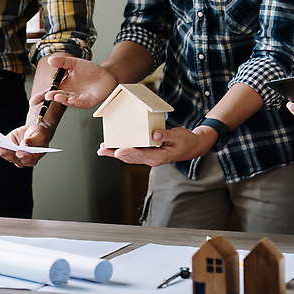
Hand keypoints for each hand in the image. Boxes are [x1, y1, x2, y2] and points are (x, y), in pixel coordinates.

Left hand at [0, 124, 52, 167]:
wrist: (34, 131)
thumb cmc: (39, 135)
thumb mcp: (40, 135)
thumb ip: (34, 141)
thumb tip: (25, 145)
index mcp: (32, 157)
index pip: (28, 159)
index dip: (23, 156)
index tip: (19, 152)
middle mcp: (20, 158)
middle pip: (12, 157)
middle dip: (4, 153)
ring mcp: (11, 154)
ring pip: (0, 153)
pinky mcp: (4, 149)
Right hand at [30, 55, 117, 109]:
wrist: (106, 74)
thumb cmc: (90, 71)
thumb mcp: (74, 63)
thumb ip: (62, 62)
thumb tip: (50, 60)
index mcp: (64, 86)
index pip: (50, 92)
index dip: (41, 96)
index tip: (33, 101)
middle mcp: (69, 94)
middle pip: (57, 98)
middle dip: (51, 97)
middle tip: (46, 96)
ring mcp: (78, 99)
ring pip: (67, 101)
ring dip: (62, 99)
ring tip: (56, 96)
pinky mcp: (88, 102)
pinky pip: (81, 103)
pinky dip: (75, 102)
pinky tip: (71, 99)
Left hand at [96, 127, 214, 165]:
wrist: (192, 147)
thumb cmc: (186, 140)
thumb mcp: (178, 135)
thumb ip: (166, 134)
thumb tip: (154, 134)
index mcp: (159, 157)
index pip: (141, 155)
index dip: (128, 152)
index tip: (117, 150)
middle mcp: (152, 159)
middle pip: (130, 158)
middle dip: (114, 153)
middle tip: (101, 150)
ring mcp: (149, 158)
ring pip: (129, 157)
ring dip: (115, 153)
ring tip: (102, 149)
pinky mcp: (148, 154)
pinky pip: (133, 153)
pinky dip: (122, 150)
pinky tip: (113, 147)